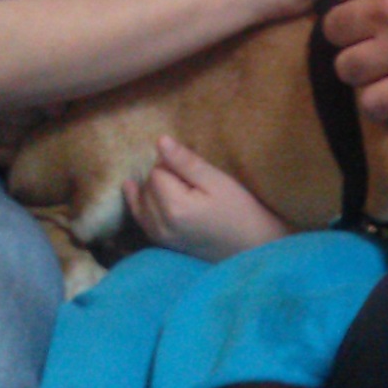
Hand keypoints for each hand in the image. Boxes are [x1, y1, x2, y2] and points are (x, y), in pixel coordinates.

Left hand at [124, 135, 290, 262]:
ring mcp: (160, 238)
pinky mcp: (164, 245)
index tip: (194, 170)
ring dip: (151, 189)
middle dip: (161, 177)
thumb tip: (160, 141)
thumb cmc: (240, 211)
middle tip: (188, 179)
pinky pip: (142, 220)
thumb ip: (186, 162)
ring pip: (140, 202)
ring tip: (169, 182)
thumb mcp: (217, 181)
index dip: (173, 165)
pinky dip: (141, 205)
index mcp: (174, 207)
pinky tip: (136, 191)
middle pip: (146, 186)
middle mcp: (160, 225)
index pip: (157, 171)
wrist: (252, 247)